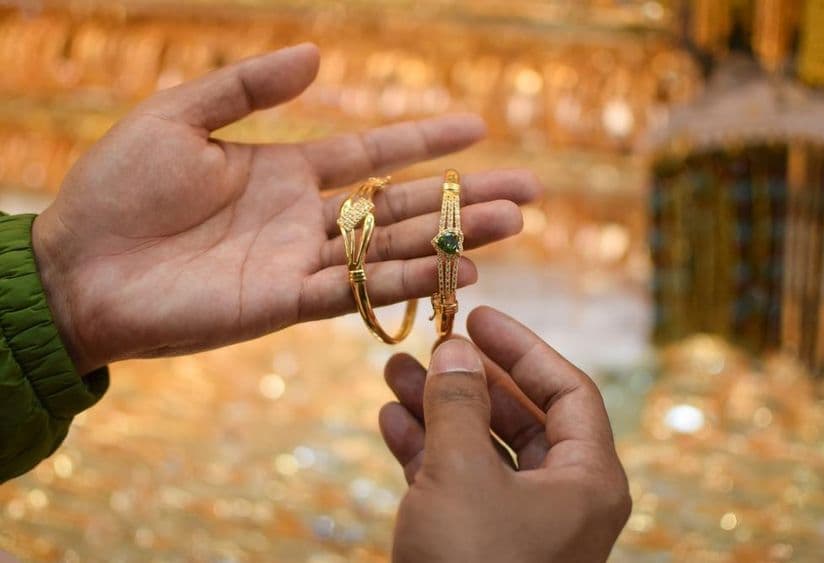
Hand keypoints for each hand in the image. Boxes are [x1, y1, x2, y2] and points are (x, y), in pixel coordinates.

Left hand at [32, 44, 539, 372]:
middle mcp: (304, 218)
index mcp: (284, 172)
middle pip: (401, 205)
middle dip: (463, 198)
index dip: (425, 139)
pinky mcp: (283, 303)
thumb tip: (317, 55)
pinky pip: (358, 291)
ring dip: (452, 239)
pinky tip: (457, 274)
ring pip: (392, 250)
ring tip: (512, 226)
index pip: (373, 154)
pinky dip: (408, 282)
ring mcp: (299, 262)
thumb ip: (247, 87)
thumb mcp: (178, 117)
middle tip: (527, 191)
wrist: (76, 268)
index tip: (478, 127)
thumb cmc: (115, 190)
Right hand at [379, 307, 630, 562]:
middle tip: (430, 344)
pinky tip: (390, 421)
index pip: (567, 390)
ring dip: (439, 409)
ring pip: (481, 447)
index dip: (522, 348)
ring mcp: (520, 524)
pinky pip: (457, 482)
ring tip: (394, 372)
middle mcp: (561, 499)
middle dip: (469, 378)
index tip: (478, 317)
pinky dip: (425, 451)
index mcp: (587, 481)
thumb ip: (459, 404)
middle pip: (519, 416)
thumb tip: (455, 350)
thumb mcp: (462, 474)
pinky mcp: (480, 544)